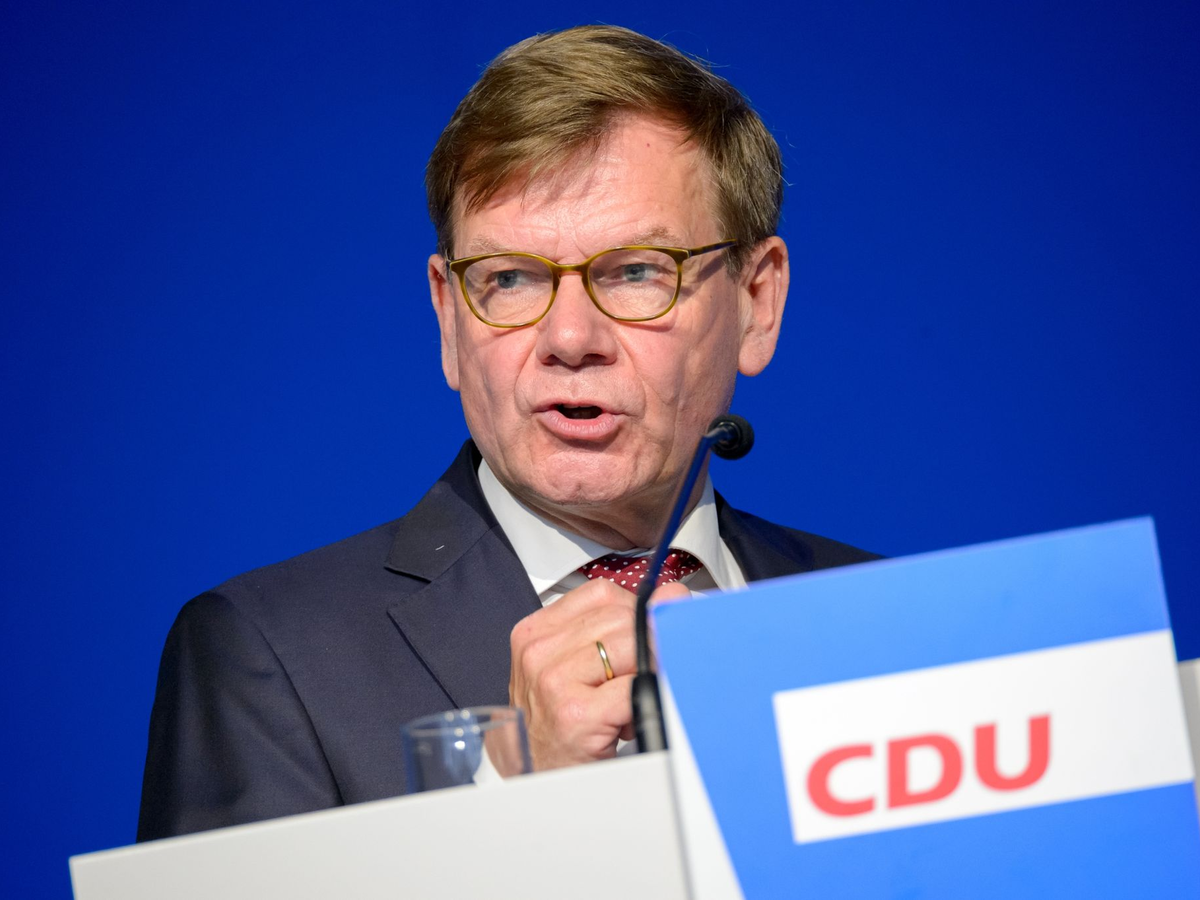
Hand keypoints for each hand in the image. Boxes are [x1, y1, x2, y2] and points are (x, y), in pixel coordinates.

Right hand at [509, 579, 689, 769]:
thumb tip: (672, 594)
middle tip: (636, 679)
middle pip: (622, 619)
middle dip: (645, 646)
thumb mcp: (581, 665)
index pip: (603, 594)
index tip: (643, 638)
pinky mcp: (575, 714)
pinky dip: (643, 699)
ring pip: (631, 648)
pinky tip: (628, 718)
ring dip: (643, 674)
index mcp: (536, 631)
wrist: (536, 776)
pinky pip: (634, 688)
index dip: (635, 614)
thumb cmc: (559, 722)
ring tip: (625, 702)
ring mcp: (553, 681)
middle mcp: (539, 651)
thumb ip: (620, 625)